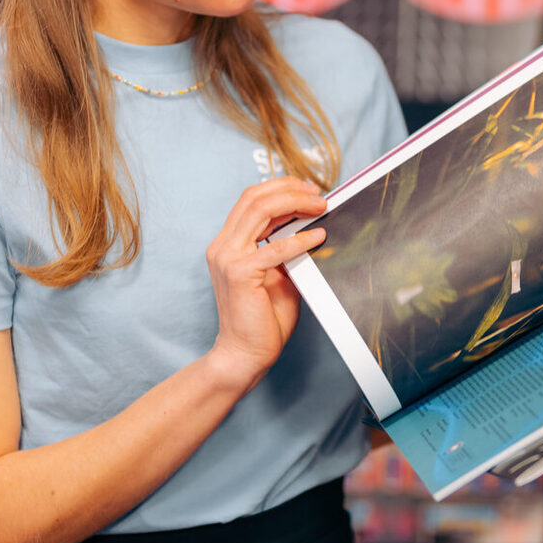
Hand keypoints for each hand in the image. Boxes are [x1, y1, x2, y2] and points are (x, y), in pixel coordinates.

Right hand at [205, 178, 329, 390]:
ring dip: (294, 204)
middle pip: (254, 198)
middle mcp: (222, 246)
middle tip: (318, 194)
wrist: (245, 354)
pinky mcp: (239, 273)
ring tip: (320, 206)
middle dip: (290, 189)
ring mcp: (227, 257)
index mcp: (228, 244)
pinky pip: (274, 248)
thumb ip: (287, 250)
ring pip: (260, 211)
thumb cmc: (263, 319)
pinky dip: (299, 239)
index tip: (308, 190)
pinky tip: (318, 236)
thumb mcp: (278, 275)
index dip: (280, 188)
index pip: (251, 200)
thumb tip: (313, 226)